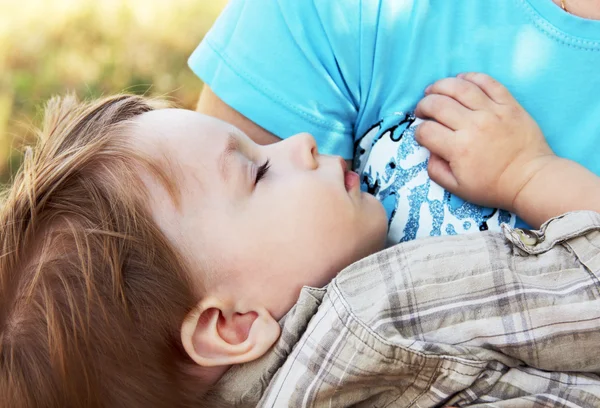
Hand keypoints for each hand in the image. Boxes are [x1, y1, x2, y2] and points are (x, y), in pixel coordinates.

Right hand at [414, 73, 555, 211]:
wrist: (530, 179)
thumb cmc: (493, 186)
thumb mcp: (457, 188)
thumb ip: (436, 170)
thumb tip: (429, 150)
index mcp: (458, 149)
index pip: (426, 131)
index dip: (418, 132)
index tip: (422, 135)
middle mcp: (472, 126)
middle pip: (437, 104)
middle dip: (423, 106)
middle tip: (422, 111)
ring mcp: (492, 111)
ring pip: (459, 87)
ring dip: (440, 86)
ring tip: (434, 90)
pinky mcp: (509, 104)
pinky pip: (487, 82)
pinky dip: (470, 77)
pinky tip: (460, 80)